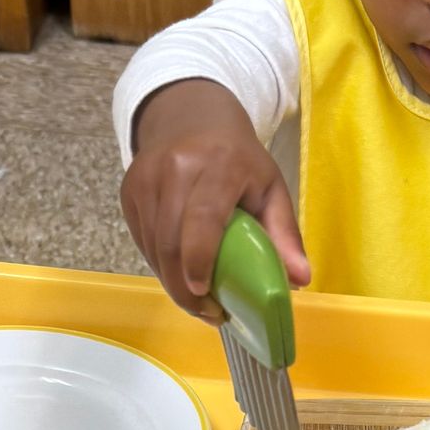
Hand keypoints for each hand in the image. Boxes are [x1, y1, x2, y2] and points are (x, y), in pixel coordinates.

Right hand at [122, 79, 309, 321]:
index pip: (202, 218)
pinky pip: (143, 240)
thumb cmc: (238, 158)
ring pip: (153, 246)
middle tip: (208, 313)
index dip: (199, 259)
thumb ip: (284, 233)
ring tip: (198, 301)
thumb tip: (300, 280)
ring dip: (172, 282)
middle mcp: (175, 169)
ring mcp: (145, 179)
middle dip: (185, 288)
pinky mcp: (129, 191)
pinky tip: (180, 275)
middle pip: (171, 242)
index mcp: (218, 165)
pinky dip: (161, 265)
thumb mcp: (270, 186)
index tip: (206, 293)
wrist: (191, 116)